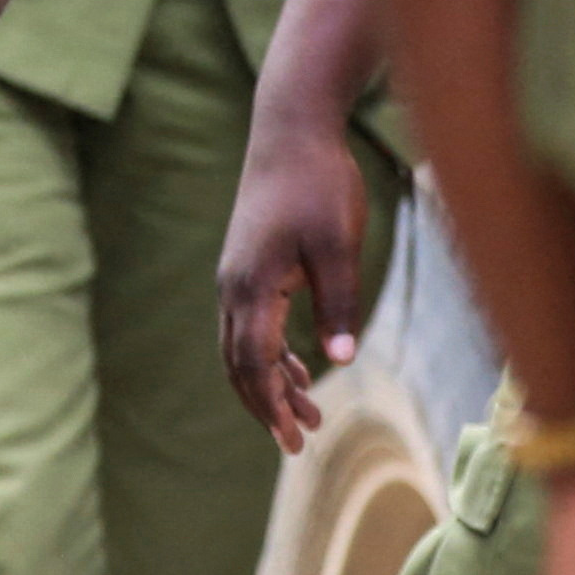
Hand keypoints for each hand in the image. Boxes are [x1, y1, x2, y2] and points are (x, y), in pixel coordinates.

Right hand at [216, 102, 371, 450]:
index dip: (271, 403)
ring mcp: (236, 275)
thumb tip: (341, 359)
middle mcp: (234, 285)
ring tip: (308, 415)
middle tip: (298, 443)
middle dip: (266, 404)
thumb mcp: (339, 245)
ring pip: (242, 345)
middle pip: (239, 362)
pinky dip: (272, 353)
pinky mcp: (248, 265)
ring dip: (271, 382)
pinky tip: (303, 369)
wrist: (291, 132)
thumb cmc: (319, 184)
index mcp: (253, 284)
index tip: (294, 438)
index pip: (254, 361)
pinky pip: (251, 324)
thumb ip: (339, 302)